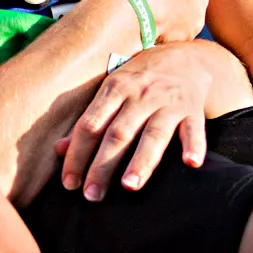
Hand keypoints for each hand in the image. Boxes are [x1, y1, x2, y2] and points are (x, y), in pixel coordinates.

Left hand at [56, 43, 215, 202]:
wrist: (185, 58)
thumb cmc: (140, 80)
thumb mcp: (112, 91)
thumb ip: (89, 120)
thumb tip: (59, 150)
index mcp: (115, 89)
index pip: (90, 125)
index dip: (77, 154)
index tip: (69, 183)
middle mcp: (140, 95)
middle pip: (118, 134)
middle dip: (103, 165)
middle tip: (91, 195)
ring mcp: (168, 103)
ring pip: (153, 134)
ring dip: (142, 160)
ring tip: (130, 185)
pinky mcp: (193, 110)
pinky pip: (194, 129)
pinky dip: (194, 146)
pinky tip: (191, 163)